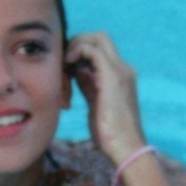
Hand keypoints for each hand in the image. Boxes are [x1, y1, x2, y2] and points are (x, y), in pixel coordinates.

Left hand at [65, 32, 145, 164]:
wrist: (125, 148)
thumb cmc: (109, 133)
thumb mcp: (95, 104)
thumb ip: (88, 86)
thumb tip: (75, 73)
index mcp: (118, 74)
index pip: (98, 47)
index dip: (77, 51)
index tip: (63, 70)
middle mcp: (122, 68)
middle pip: (98, 37)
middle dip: (74, 44)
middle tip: (60, 66)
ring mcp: (120, 71)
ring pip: (96, 38)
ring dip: (73, 49)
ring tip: (62, 72)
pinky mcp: (113, 78)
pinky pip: (93, 51)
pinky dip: (76, 53)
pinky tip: (66, 68)